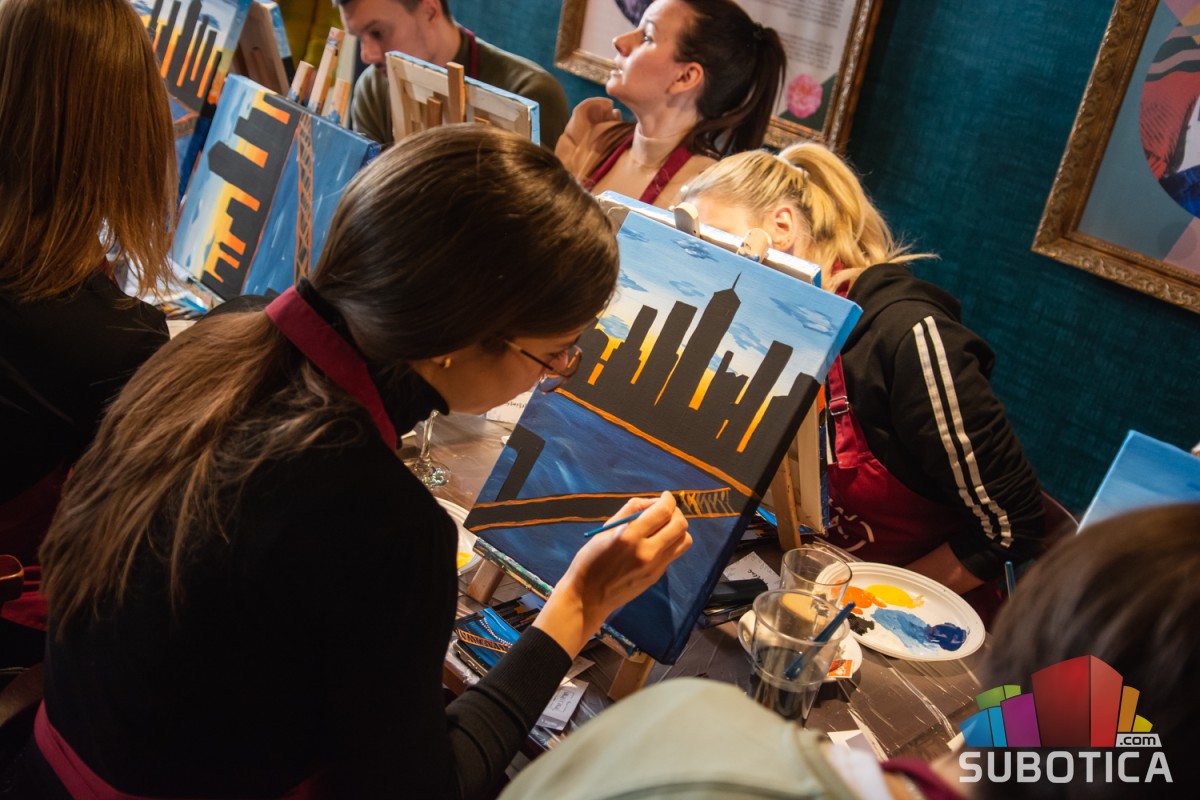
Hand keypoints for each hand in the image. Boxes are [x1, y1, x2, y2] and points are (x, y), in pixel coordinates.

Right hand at [532, 491, 690, 657]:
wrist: (588, 597)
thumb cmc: (590, 560)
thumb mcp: (605, 530)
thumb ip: (630, 511)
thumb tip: (652, 502)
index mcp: (629, 536)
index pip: (663, 512)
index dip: (669, 500)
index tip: (666, 496)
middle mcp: (647, 551)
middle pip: (680, 525)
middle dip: (676, 512)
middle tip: (665, 511)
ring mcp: (654, 566)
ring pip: (684, 540)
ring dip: (677, 529)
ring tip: (663, 527)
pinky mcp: (656, 576)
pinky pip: (673, 554)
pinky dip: (670, 543)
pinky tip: (656, 542)